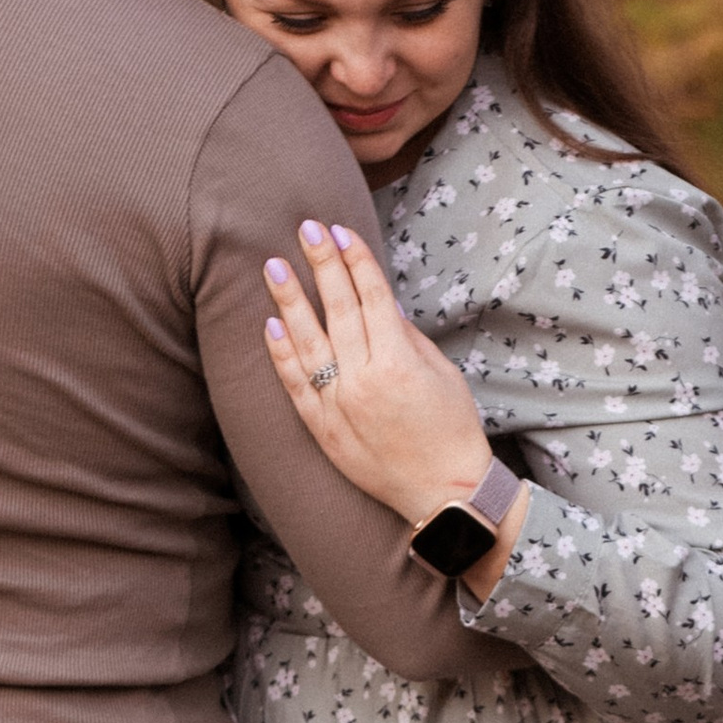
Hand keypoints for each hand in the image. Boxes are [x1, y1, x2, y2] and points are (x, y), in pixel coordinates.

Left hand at [262, 220, 526, 579]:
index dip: (355, 261)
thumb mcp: (443, 375)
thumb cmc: (452, 432)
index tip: (340, 231)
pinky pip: (296, 385)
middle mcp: (363, 380)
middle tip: (304, 228)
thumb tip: (381, 304)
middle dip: (321, 265)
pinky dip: (281, 355)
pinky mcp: (323, 430)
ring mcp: (339, 406)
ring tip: (273, 266)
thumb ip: (408, 338)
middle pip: (338, 310)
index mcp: (398, 362)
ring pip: (307, 342)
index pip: (371, 297)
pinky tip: (270, 325)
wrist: (443, 494)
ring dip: (289, 300)